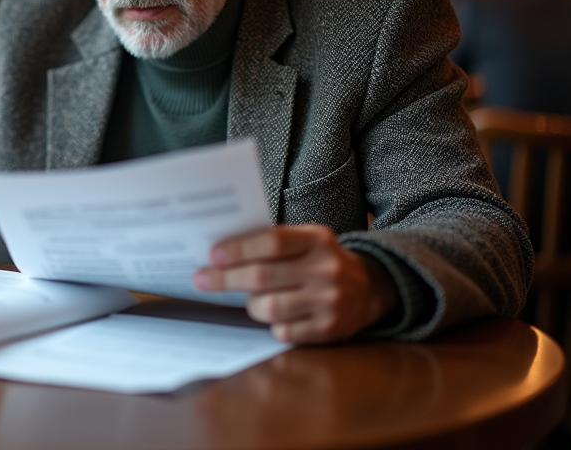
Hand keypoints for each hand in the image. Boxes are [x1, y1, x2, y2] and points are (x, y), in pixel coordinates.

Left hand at [194, 224, 397, 343]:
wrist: (369, 288)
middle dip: (225, 279)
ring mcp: (330, 301)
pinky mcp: (330, 329)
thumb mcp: (306, 239)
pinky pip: (284, 332)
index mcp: (318, 240)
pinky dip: (273, 325)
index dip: (238, 249)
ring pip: (270, 308)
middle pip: (263, 277)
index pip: (271, 242)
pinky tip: (276, 316)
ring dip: (252, 304)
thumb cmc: (320, 260)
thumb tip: (221, 251)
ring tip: (251, 300)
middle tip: (202, 279)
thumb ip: (273, 241)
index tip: (212, 255)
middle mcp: (326, 269)